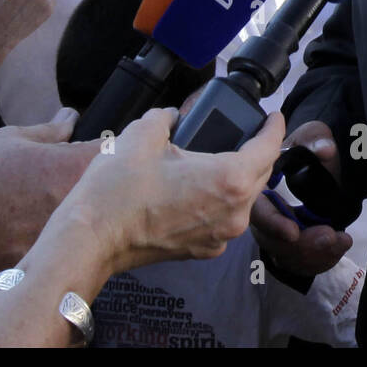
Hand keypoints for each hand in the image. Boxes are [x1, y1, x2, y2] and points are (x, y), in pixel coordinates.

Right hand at [0, 107, 97, 275]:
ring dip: (77, 211)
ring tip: (42, 207)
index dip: (109, 149)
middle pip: (106, 191)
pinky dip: (56, 238)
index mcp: (72, 167)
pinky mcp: (52, 261)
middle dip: (94, 182)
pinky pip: (64, 245)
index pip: (113, 153)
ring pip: (87, 220)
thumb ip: (49, 131)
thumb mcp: (9, 141)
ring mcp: (67, 236)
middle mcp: (78, 203)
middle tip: (63, 180)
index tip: (94, 150)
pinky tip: (30, 233)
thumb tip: (70, 118)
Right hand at [52, 107, 286, 276]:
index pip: (268, 148)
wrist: (92, 237)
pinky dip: (219, 202)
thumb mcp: (143, 133)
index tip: (273, 116)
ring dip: (238, 178)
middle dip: (258, 152)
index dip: (273, 127)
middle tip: (247, 132)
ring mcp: (219, 236)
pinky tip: (197, 188)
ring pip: (243, 200)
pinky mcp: (201, 250)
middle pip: (261, 175)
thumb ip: (166, 117)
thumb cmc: (117, 191)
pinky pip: (223, 220)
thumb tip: (172, 117)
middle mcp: (233, 213)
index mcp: (229, 179)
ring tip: (218, 158)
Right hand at [250, 120, 352, 277]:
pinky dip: (322, 260)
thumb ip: (316, 139)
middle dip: (302, 244)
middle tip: (330, 235)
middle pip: (272, 241)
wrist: (320, 168)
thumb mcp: (312, 137)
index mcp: (259, 188)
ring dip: (316, 253)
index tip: (294, 231)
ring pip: (288, 256)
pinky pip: (301, 263)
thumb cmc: (308, 150)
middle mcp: (261, 215)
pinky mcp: (289, 249)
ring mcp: (274, 235)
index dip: (272, 223)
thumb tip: (325, 150)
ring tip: (341, 240)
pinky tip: (339, 246)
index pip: (257, 211)